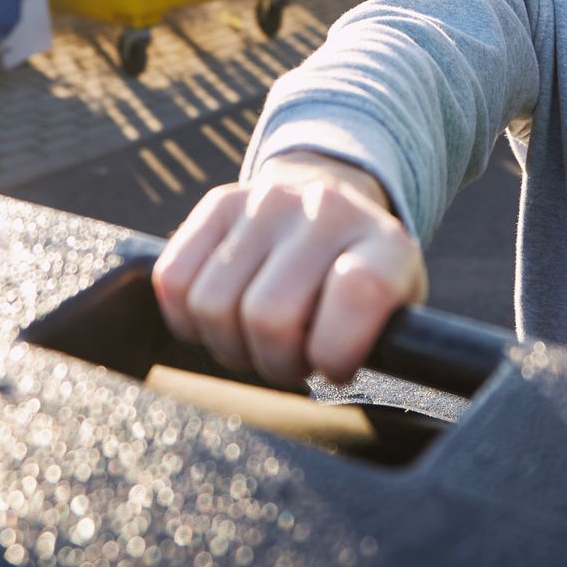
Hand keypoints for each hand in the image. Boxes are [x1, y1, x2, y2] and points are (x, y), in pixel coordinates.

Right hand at [152, 153, 426, 387]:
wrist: (333, 214)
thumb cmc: (360, 287)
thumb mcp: (393, 314)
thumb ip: (380, 344)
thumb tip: (334, 364)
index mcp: (384, 245)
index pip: (358, 292)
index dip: (335, 350)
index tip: (333, 365)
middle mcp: (326, 210)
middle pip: (268, 317)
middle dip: (275, 362)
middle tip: (292, 357)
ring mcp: (267, 200)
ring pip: (212, 305)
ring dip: (230, 344)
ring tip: (260, 336)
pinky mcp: (219, 203)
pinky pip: (173, 280)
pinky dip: (188, 319)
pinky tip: (225, 316)